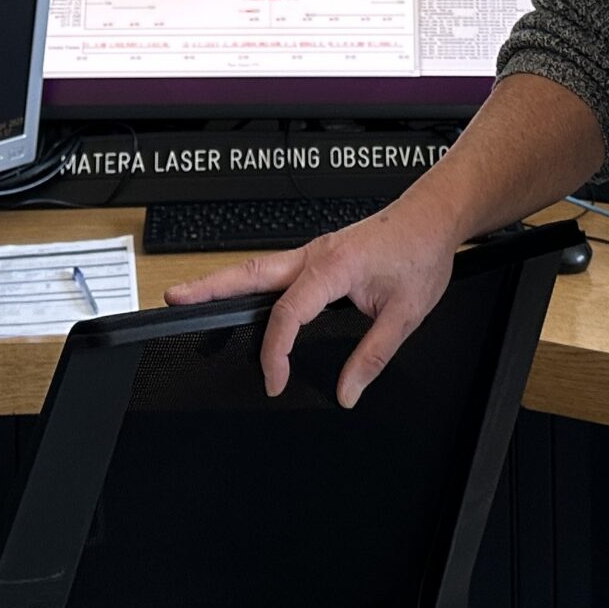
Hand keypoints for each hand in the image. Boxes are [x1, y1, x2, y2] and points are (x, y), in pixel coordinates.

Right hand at [163, 201, 458, 407]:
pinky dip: (251, 282)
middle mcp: (315, 254)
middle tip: (174, 299)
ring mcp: (315, 251)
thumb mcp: (406, 314)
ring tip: (191, 296)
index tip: (275, 382)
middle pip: (250, 273)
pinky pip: (277, 268)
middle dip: (209, 287)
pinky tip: (244, 296)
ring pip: (259, 267)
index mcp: (332, 267)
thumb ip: (373, 355)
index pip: (288, 314)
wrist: (434, 216)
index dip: (275, 353)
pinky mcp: (320, 253)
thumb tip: (348, 391)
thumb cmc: (421, 254)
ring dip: (224, 281)